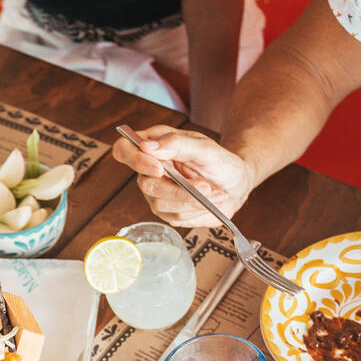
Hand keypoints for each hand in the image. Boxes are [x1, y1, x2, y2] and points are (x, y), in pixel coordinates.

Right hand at [113, 124, 255, 226]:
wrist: (236, 186)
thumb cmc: (221, 162)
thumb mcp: (206, 148)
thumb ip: (176, 144)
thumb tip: (147, 146)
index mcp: (155, 146)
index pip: (124, 150)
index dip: (134, 159)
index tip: (158, 168)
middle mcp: (150, 170)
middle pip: (145, 183)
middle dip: (177, 189)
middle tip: (205, 186)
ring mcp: (157, 193)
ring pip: (161, 202)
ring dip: (192, 200)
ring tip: (215, 193)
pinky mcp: (167, 211)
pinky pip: (175, 216)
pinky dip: (196, 210)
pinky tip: (210, 201)